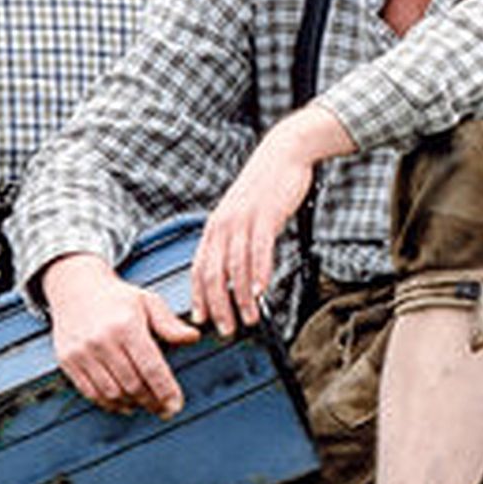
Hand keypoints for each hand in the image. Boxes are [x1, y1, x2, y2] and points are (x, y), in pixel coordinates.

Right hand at [43, 252, 192, 414]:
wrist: (75, 288)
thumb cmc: (117, 298)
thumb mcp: (148, 302)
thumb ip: (170, 324)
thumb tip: (193, 337)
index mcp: (126, 325)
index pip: (151, 367)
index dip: (165, 391)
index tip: (176, 405)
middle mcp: (102, 340)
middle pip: (132, 385)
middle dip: (152, 402)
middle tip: (164, 409)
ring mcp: (82, 353)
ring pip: (112, 393)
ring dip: (132, 405)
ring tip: (146, 404)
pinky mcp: (67, 361)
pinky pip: (91, 393)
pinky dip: (109, 404)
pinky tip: (124, 404)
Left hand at [192, 118, 334, 335]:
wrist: (284, 154)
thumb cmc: (265, 187)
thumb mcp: (242, 214)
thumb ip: (236, 240)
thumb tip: (237, 273)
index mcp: (214, 227)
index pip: (199, 268)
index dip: (199, 296)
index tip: (203, 319)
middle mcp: (222, 225)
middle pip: (213, 274)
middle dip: (217, 306)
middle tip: (225, 329)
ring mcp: (243, 220)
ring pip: (235, 267)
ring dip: (241, 298)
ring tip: (248, 318)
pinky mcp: (264, 216)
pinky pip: (259, 250)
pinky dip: (259, 273)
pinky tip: (261, 291)